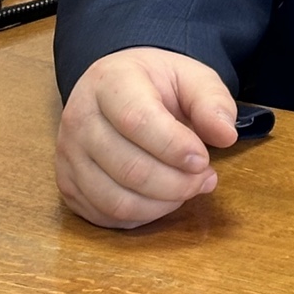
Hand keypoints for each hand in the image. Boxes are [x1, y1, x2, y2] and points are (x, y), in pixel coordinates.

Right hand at [55, 47, 238, 228]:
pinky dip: (142, 217)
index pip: (137, 121)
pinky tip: (165, 199)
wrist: (115, 86)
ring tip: (190, 189)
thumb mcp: (190, 77)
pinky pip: (105, 216)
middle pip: (127, 167)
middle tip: (207, 179)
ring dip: (162, 204)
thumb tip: (226, 135)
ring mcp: (68, 155)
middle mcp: (80, 118)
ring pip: (115, 199)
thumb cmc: (155, 83)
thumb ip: (210, 101)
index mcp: (110, 81)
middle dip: (176, 183)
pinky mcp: (67, 185)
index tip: (204, 159)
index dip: (174, 147)